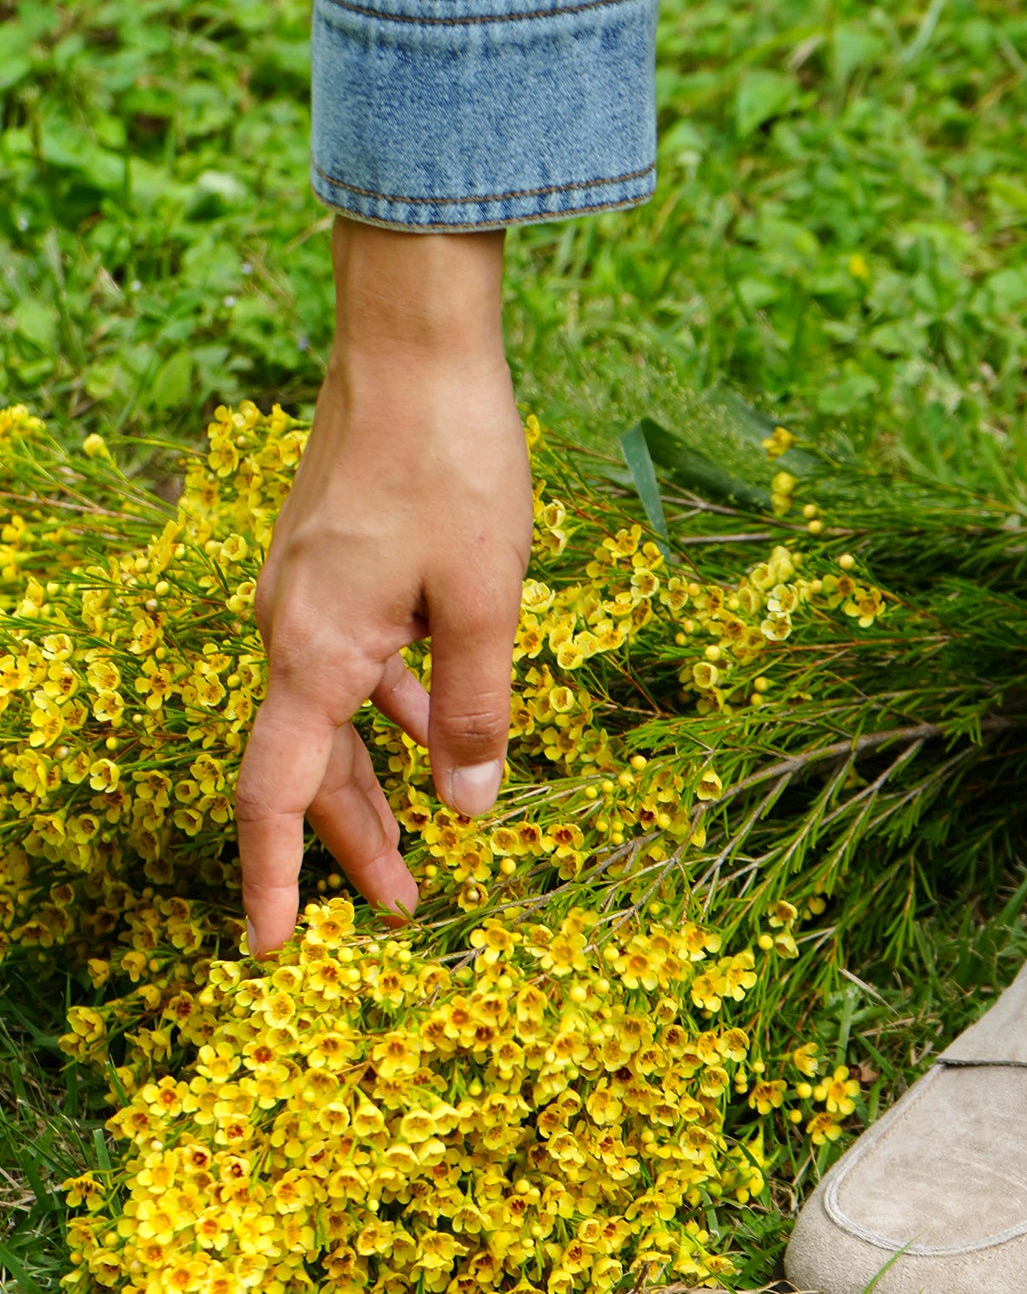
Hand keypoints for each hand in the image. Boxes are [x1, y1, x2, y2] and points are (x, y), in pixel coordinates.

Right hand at [236, 219, 532, 953]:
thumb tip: (471, 810)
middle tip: (403, 909)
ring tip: (422, 842)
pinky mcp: (331, 561)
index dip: (276, 879)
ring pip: (330, 715)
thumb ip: (476, 711)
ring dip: (373, 780)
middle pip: (306, 766)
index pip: (277, 795)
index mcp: (315, 651)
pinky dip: (387, 708)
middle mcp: (290, 627)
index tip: (272, 951)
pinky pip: (349, 662)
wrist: (413, 343)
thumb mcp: (486, 603)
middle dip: (352, 842)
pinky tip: (433, 723)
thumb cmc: (454, 465)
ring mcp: (305, 591)